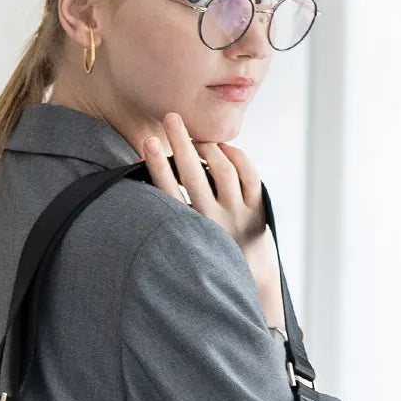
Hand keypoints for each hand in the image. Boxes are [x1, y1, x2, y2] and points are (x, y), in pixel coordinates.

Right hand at [143, 112, 265, 250]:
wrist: (247, 282)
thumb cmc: (207, 256)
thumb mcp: (183, 242)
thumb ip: (169, 213)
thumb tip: (144, 176)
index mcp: (189, 231)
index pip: (168, 192)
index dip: (158, 165)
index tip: (149, 142)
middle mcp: (213, 222)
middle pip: (193, 174)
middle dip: (181, 143)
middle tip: (171, 118)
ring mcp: (237, 215)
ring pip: (222, 171)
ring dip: (208, 148)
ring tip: (196, 138)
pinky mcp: (257, 210)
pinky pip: (248, 175)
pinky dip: (236, 157)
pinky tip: (224, 148)